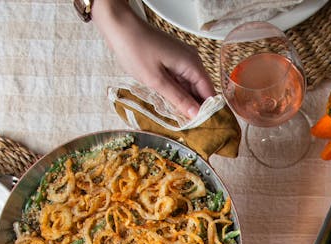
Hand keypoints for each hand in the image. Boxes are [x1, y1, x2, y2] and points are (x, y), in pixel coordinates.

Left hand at [94, 0, 214, 119]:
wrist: (121, 28)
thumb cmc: (136, 50)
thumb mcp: (156, 80)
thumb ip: (178, 98)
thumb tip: (196, 114)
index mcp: (192, 64)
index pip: (209, 93)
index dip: (208, 111)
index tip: (204, 128)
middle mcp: (192, 60)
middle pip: (201, 90)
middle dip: (197, 107)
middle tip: (191, 128)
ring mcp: (183, 59)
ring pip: (191, 86)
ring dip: (186, 100)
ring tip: (182, 120)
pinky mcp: (174, 59)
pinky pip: (182, 79)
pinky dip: (178, 91)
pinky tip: (172, 104)